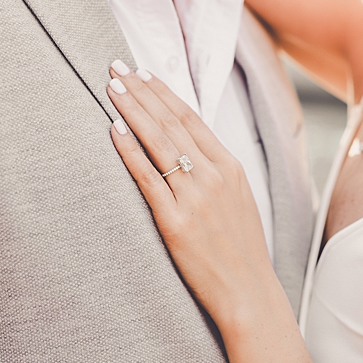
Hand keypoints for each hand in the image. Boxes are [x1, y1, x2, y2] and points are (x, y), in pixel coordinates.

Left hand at [105, 62, 284, 330]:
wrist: (249, 294)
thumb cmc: (240, 252)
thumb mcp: (238, 202)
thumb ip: (216, 174)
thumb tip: (189, 149)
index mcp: (231, 169)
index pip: (191, 119)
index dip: (164, 93)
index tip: (143, 73)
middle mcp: (214, 177)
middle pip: (172, 123)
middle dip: (142, 92)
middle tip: (117, 68)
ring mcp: (195, 198)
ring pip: (158, 142)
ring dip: (133, 110)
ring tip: (112, 87)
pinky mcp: (175, 221)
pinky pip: (147, 177)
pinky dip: (129, 149)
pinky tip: (114, 129)